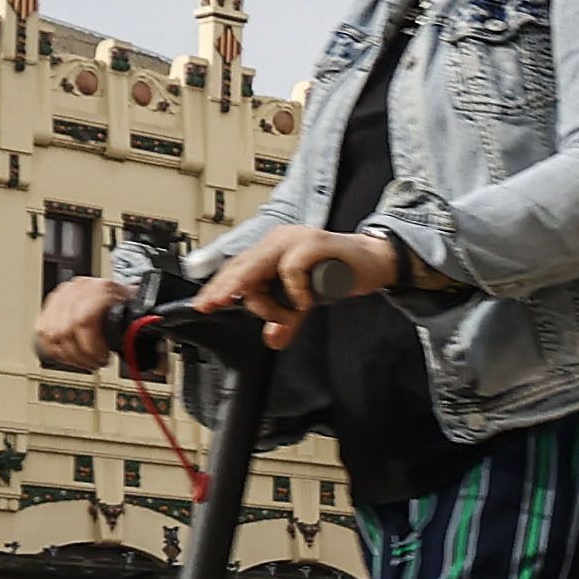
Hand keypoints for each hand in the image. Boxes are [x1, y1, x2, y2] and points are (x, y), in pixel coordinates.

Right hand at [33, 272, 132, 370]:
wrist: (115, 290)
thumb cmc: (125, 303)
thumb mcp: (134, 312)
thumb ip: (132, 328)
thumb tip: (135, 349)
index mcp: (99, 288)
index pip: (84, 320)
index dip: (91, 347)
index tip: (103, 358)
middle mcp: (77, 289)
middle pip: (65, 330)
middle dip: (80, 355)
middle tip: (94, 363)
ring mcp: (61, 295)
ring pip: (50, 333)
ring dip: (67, 355)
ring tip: (83, 361)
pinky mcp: (50, 305)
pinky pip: (42, 331)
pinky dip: (53, 349)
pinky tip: (67, 355)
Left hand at [197, 223, 412, 347]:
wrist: (374, 262)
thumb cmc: (337, 274)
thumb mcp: (304, 301)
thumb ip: (287, 318)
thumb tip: (273, 339)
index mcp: (271, 249)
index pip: (236, 267)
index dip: (218, 286)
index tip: (204, 305)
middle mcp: (279, 240)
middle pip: (241, 265)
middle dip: (226, 289)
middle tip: (214, 305)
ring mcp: (296, 239)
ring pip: (261, 268)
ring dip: (270, 300)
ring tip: (288, 315)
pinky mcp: (314, 243)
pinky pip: (291, 269)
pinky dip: (296, 291)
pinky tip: (306, 302)